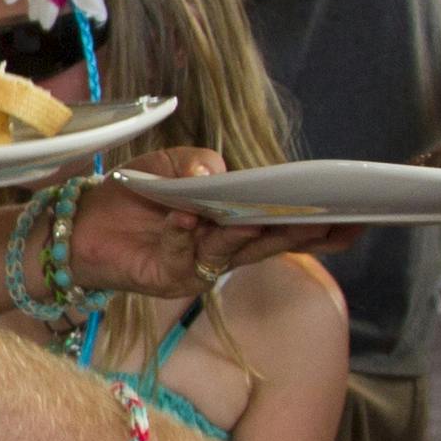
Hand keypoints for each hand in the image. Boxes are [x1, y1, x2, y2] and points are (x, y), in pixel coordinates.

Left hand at [73, 149, 350, 289]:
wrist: (84, 222)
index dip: (320, 227)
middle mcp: (226, 247)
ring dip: (244, 236)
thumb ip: (198, 163)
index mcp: (237, 220)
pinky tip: (185, 218)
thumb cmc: (139, 192)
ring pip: (233, 253)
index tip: (356, 220)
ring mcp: (200, 266)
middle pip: (271, 243)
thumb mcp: (172, 165)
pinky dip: (183, 235)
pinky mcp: (169, 277)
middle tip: (324, 221)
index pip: (286, 224)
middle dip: (297, 232)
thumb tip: (215, 171)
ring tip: (257, 219)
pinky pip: (182, 254)